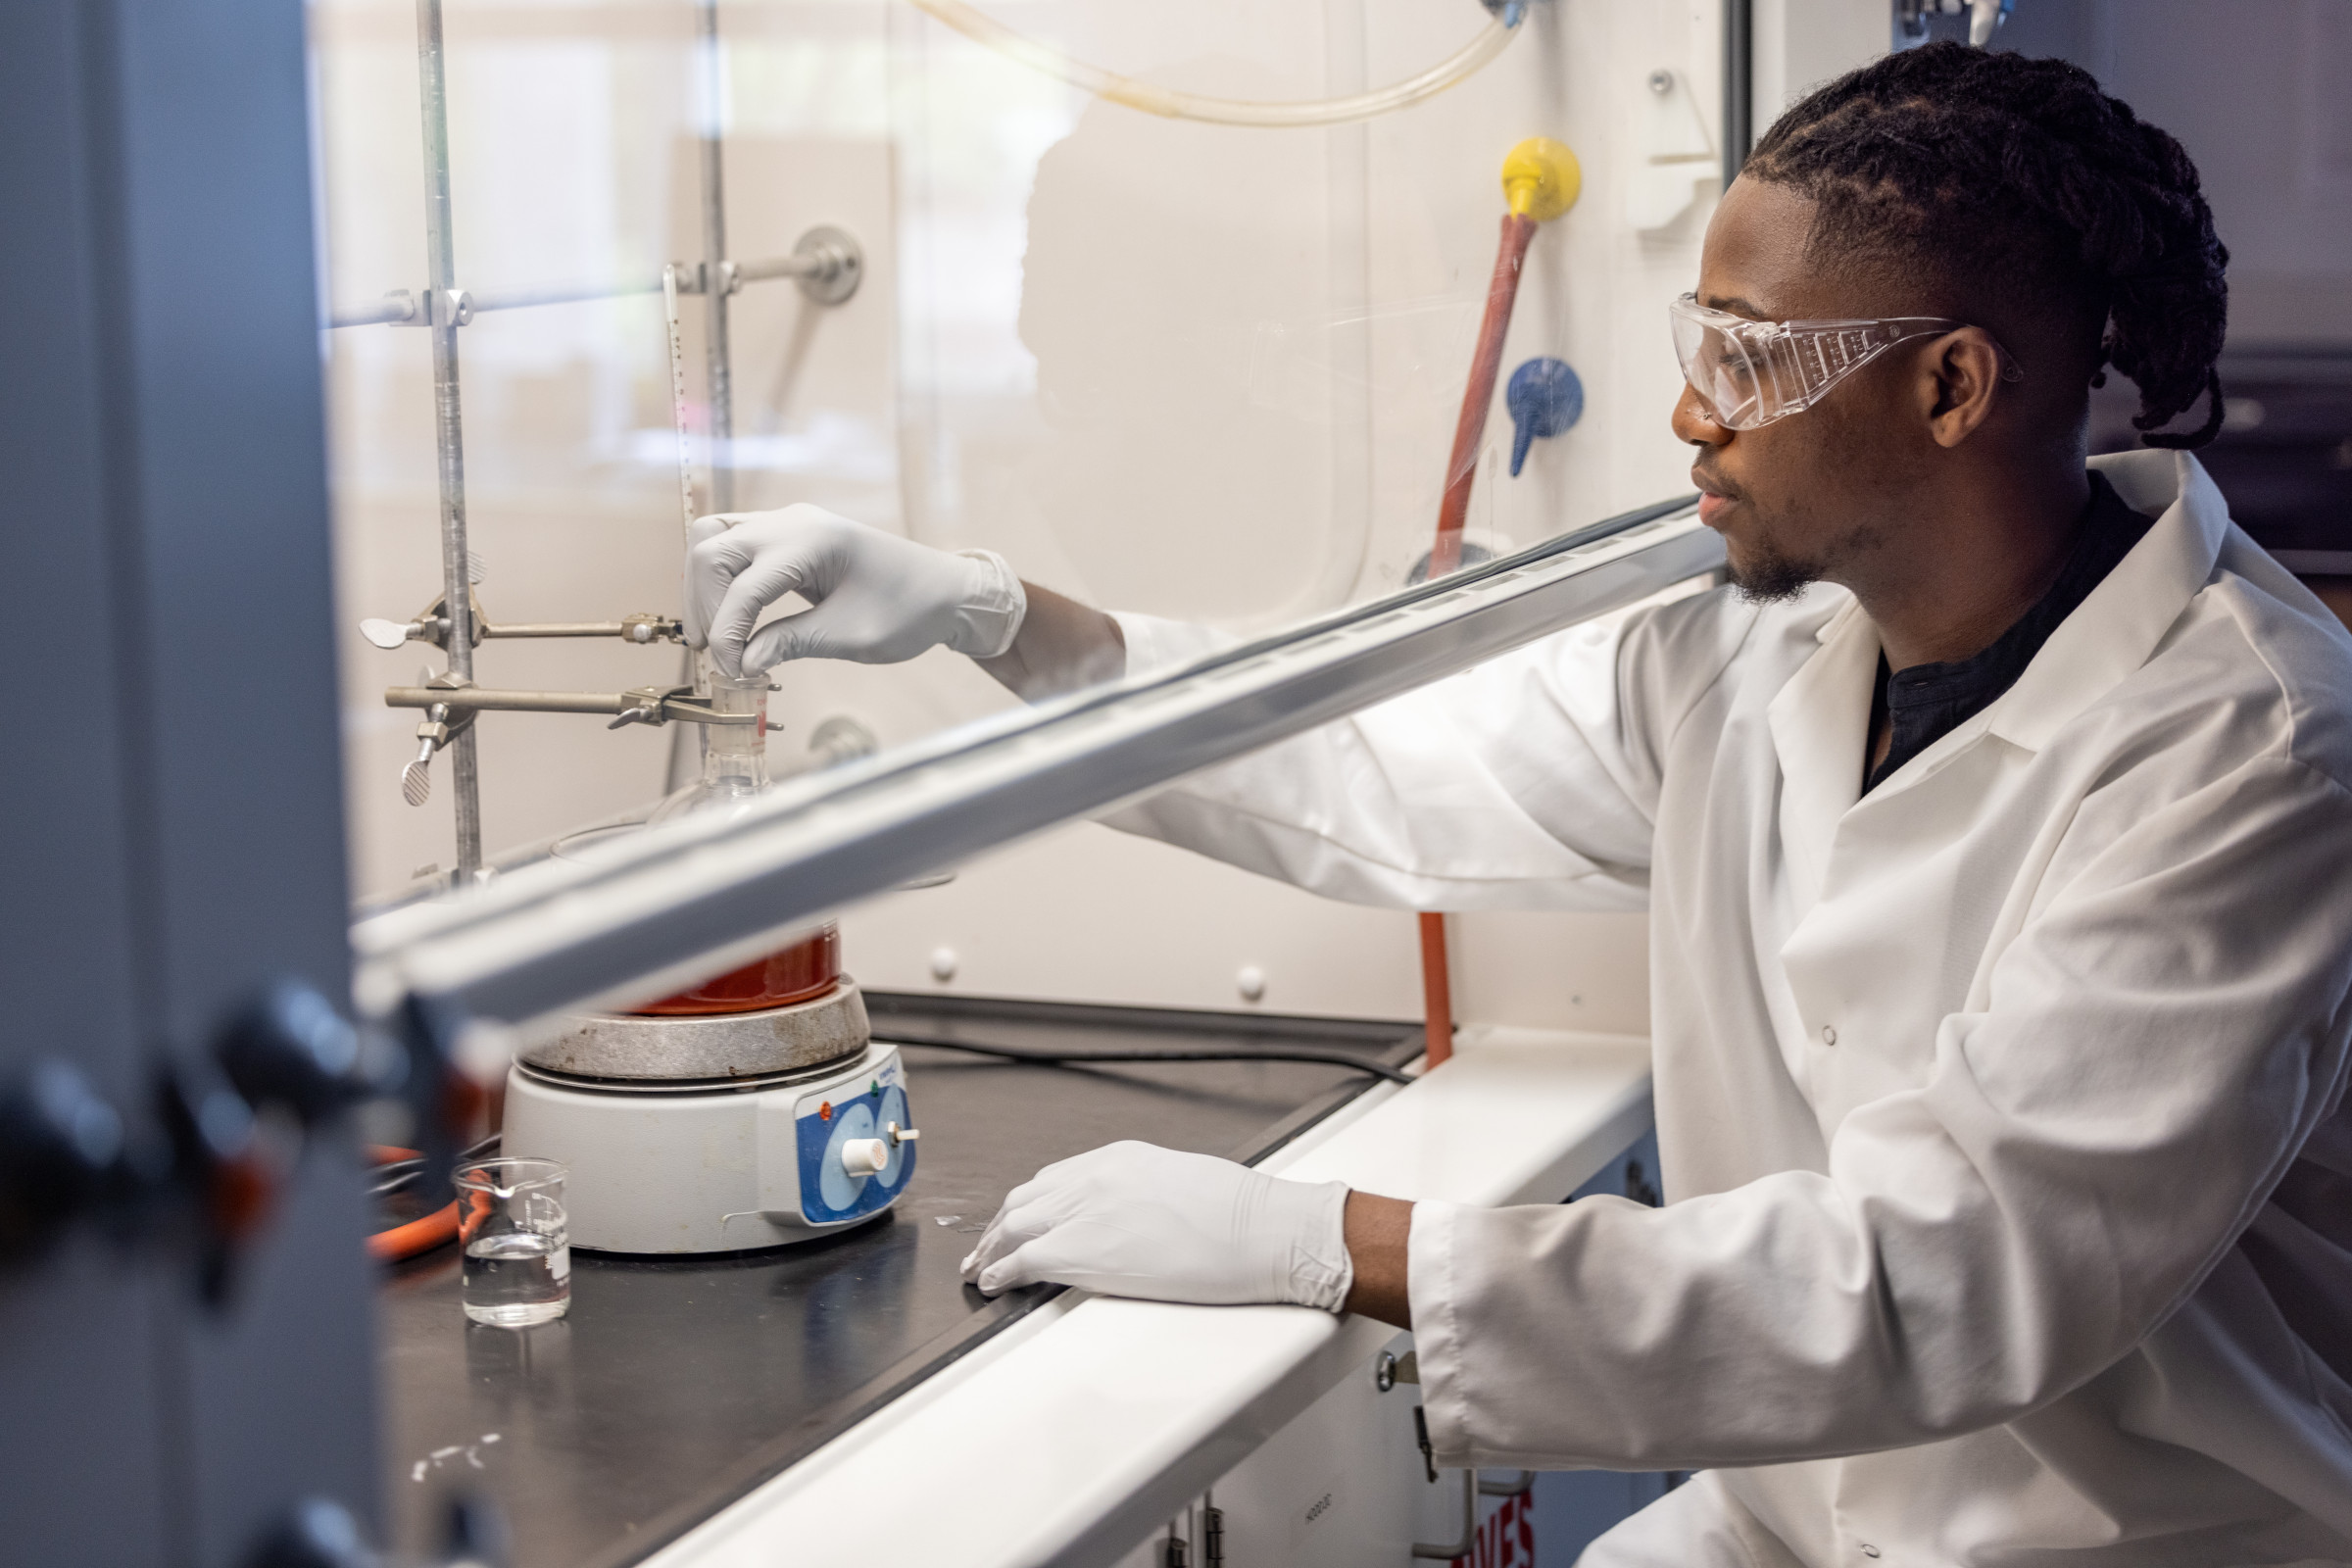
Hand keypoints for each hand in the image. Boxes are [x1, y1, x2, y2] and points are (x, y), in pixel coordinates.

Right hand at [682, 503, 1025, 676]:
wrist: (945, 591)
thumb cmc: (909, 610)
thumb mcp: (852, 636)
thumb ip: (792, 643)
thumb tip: (742, 662)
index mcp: (815, 541)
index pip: (743, 585)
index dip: (729, 634)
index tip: (737, 673)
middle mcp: (794, 521)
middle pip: (711, 549)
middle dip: (705, 604)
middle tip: (716, 654)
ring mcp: (788, 522)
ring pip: (713, 538)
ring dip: (703, 586)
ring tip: (712, 636)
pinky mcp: (787, 535)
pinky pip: (732, 543)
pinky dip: (719, 577)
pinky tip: (727, 616)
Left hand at [959, 1141, 1353, 1309]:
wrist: (1262, 1231)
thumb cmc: (1242, 1214)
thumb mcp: (1184, 1182)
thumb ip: (1144, 1194)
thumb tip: (1132, 1218)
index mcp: (1120, 1158)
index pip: (1054, 1179)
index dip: (1029, 1205)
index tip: (1018, 1220)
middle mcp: (1094, 1178)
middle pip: (1026, 1200)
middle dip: (1000, 1226)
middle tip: (986, 1248)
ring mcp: (1085, 1212)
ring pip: (1015, 1226)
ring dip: (992, 1248)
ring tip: (980, 1268)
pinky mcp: (1083, 1251)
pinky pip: (1024, 1260)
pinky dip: (1001, 1271)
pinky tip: (993, 1284)